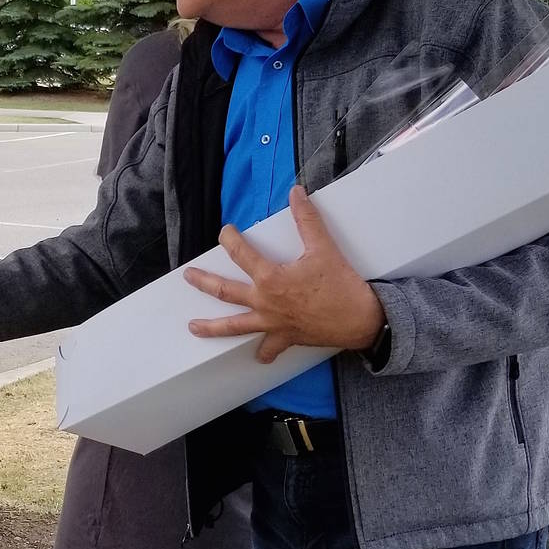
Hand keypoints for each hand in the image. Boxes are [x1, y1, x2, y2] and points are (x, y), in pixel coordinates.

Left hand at [183, 187, 384, 361]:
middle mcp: (265, 303)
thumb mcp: (324, 247)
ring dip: (213, 328)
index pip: (241, 254)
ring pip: (235, 326)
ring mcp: (273, 324)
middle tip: (188, 276)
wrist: (360, 320)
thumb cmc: (341, 285)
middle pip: (225, 292)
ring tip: (193, 328)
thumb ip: (307, 219)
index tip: (225, 231)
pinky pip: (269, 349)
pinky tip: (257, 356)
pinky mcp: (286, 338)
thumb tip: (297, 192)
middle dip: (203, 282)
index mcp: (271, 279)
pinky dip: (263, 352)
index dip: (230, 239)